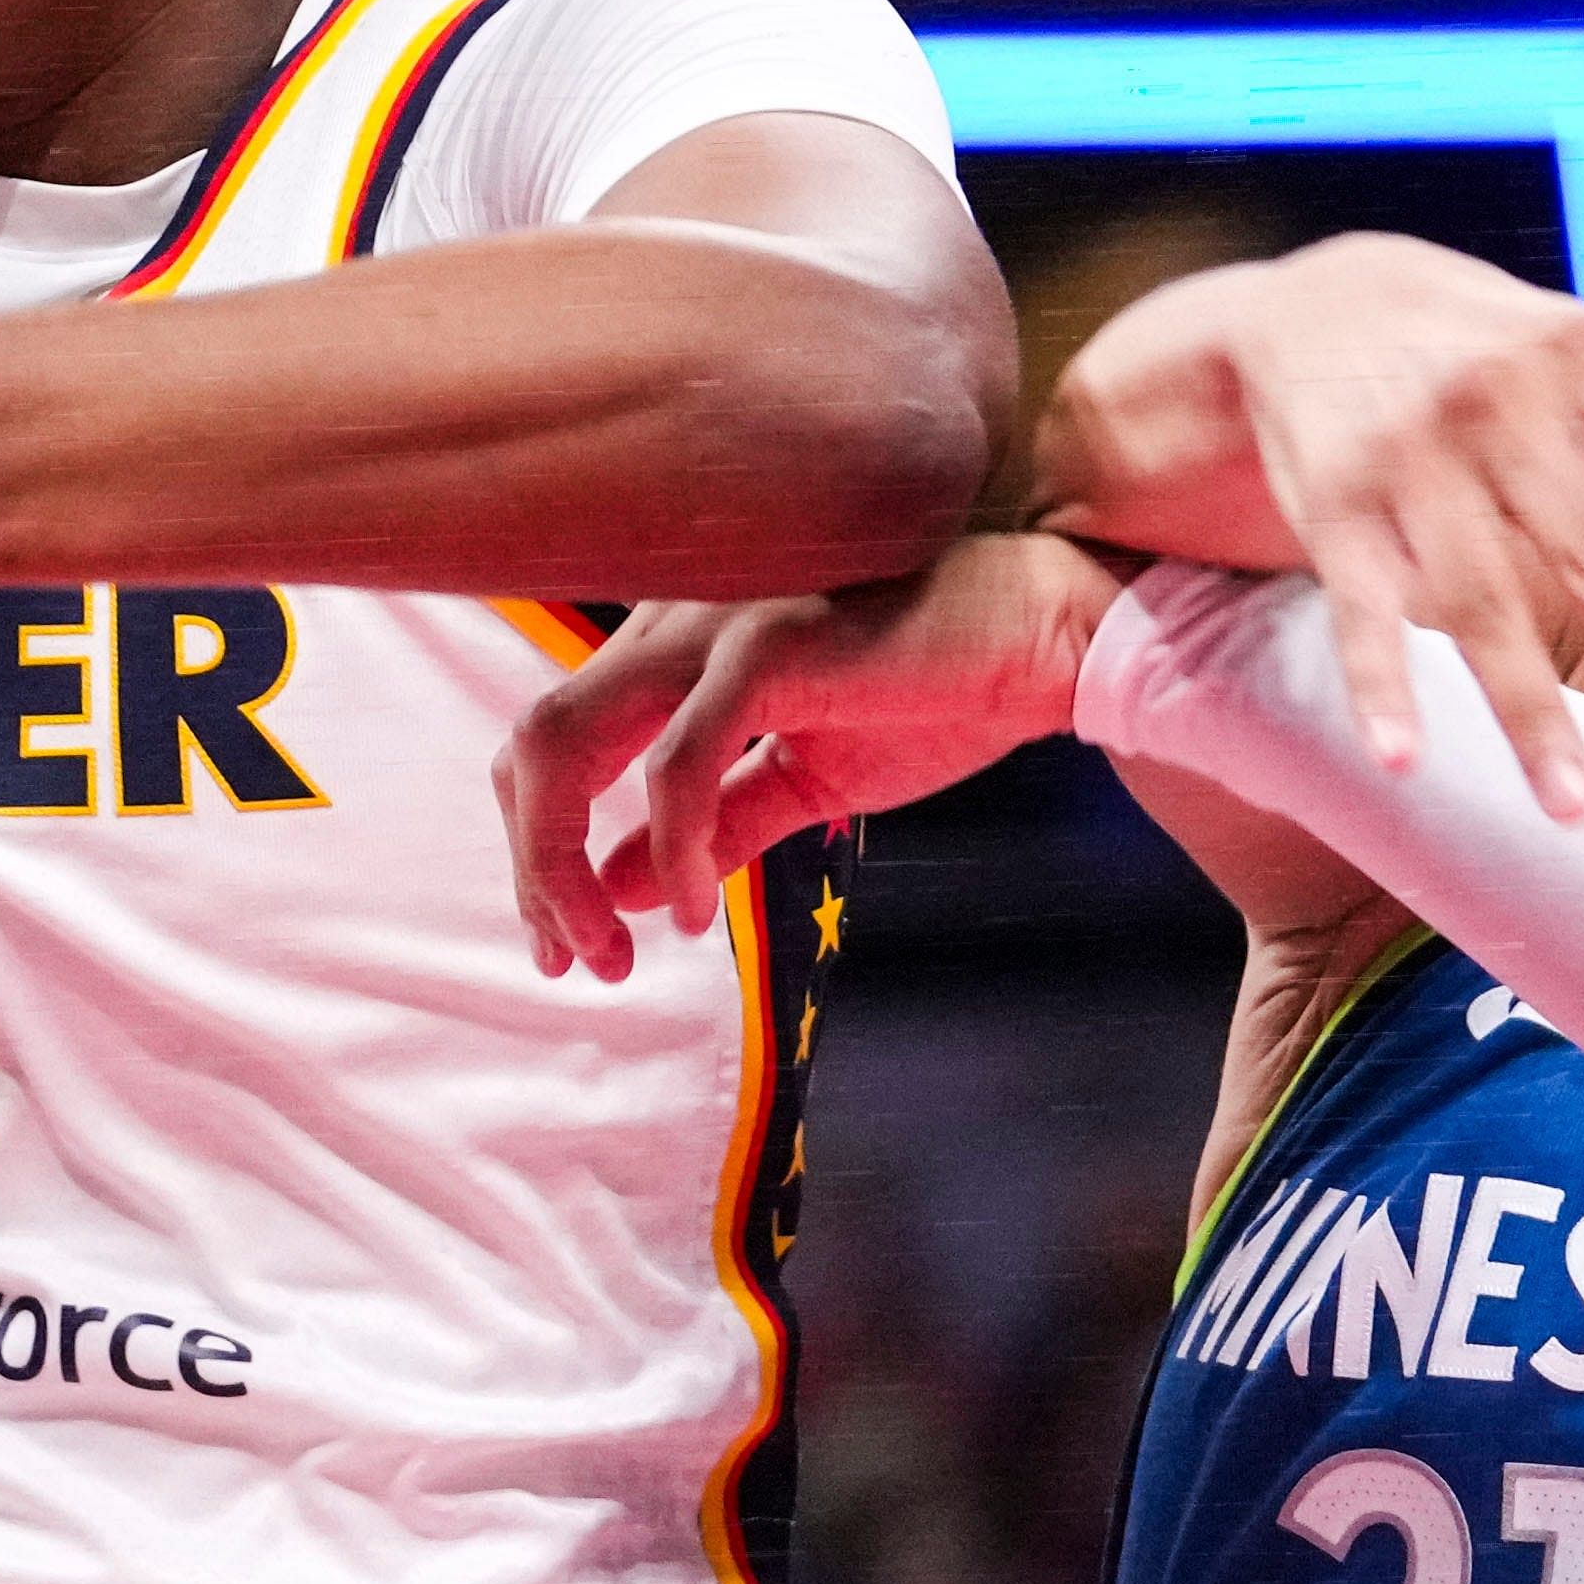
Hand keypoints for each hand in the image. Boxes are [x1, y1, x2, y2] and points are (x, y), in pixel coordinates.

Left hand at [503, 533, 1129, 979]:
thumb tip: (619, 892)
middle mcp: (669, 622)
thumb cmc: (936, 695)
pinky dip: (668, 847)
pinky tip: (694, 914)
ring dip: (564, 862)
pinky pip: (679, 760)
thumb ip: (712, 829)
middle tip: (571, 961)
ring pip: (567, 740)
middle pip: (532, 743)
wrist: (1052, 641)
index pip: (548, 742)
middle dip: (533, 865)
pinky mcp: (767, 645)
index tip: (571, 945)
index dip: (538, 846)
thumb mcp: (802, 783)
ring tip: (611, 949)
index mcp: (671, 647)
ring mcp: (710, 624)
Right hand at [1039, 236, 1583, 815]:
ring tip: (1576, 805)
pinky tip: (1404, 758)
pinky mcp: (1334, 503)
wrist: (1321, 308)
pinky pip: (1360, 608)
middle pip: (1583, 539)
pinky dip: (1380, 686)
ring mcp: (1409, 455)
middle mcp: (1498, 402)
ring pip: (1475, 598)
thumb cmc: (1498, 347)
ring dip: (1525, 708)